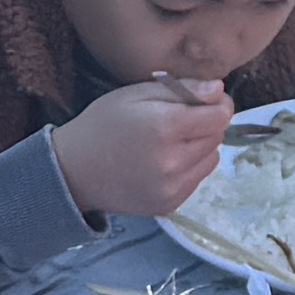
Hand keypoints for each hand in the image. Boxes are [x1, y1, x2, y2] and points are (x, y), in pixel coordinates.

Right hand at [49, 72, 236, 227]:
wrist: (74, 171)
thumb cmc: (103, 124)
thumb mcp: (137, 93)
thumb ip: (182, 89)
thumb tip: (218, 89)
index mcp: (165, 127)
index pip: (220, 115)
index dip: (218, 103)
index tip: (205, 98)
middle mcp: (173, 161)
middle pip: (217, 136)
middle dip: (208, 123)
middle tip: (182, 118)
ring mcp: (172, 188)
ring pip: (211, 158)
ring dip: (201, 146)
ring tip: (172, 140)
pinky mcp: (170, 204)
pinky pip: (197, 179)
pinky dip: (190, 167)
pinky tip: (165, 160)